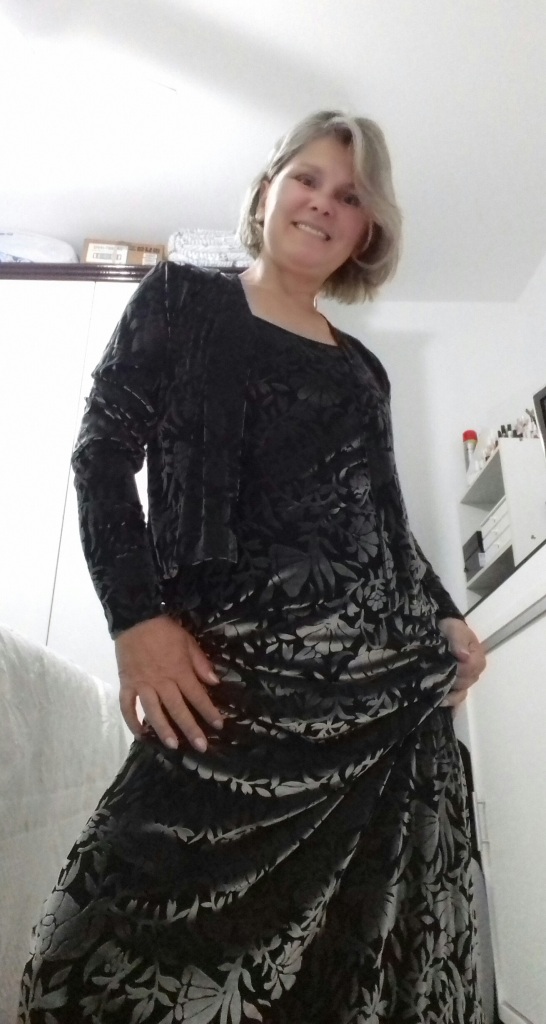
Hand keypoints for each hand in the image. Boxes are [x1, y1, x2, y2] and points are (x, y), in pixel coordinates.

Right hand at [115, 615, 222, 751]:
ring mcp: (142, 685)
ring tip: (172, 745)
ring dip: (163, 729)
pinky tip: (140, 733)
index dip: (209, 711)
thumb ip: (200, 663)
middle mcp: (161, 682)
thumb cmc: (165, 629)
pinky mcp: (127, 684)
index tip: (219, 725)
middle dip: (190, 728)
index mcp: (179, 671)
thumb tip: (214, 682)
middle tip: (200, 746)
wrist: (135, 619)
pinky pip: (128, 706)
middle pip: (178, 709)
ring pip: (153, 712)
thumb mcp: (188, 641)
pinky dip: (132, 721)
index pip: (197, 695)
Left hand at [438, 617, 485, 709]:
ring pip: (462, 691)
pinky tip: (440, 701)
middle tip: (436, 674)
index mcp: (478, 656)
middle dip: (453, 679)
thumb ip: (459, 640)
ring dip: (450, 692)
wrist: (440, 631)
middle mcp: (474, 671)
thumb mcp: (454, 629)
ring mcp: (465, 680)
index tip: (446, 663)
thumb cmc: (450, 629)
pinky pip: (457, 698)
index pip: (473, 667)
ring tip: (436, 691)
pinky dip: (450, 700)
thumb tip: (464, 656)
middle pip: (467, 681)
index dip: (460, 668)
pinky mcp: (456, 686)